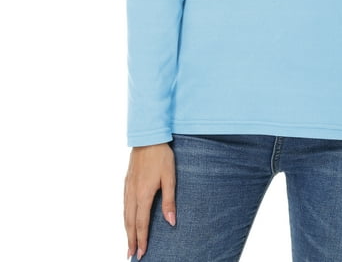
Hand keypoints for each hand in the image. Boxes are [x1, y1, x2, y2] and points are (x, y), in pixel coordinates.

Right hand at [124, 142, 176, 259]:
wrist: (148, 138)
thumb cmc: (161, 156)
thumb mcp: (170, 177)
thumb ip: (169, 200)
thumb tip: (171, 222)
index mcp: (143, 194)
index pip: (142, 223)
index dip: (141, 239)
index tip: (141, 252)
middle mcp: (132, 193)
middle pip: (130, 222)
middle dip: (131, 239)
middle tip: (131, 255)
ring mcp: (127, 187)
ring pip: (125, 214)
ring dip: (126, 230)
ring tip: (128, 242)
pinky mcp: (127, 181)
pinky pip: (124, 204)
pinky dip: (125, 217)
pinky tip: (127, 220)